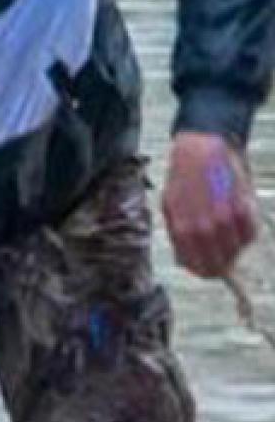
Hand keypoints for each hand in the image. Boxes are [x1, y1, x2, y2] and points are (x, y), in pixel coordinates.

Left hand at [162, 130, 258, 279]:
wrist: (202, 149)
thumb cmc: (184, 177)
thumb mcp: (170, 206)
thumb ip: (178, 234)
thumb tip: (185, 259)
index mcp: (181, 229)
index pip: (195, 265)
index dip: (203, 272)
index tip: (209, 272)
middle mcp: (203, 228)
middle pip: (218, 263)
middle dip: (221, 265)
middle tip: (225, 261)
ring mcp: (225, 219)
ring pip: (236, 250)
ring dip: (234, 247)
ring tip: (228, 233)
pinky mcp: (243, 209)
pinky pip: (251, 234)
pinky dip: (247, 232)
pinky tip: (238, 220)